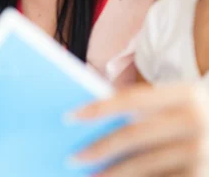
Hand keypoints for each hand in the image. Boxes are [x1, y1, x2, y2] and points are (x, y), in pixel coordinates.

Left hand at [71, 83, 208, 175]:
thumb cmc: (193, 117)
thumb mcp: (178, 104)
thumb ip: (144, 109)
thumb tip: (92, 123)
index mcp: (186, 95)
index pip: (132, 99)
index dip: (98, 108)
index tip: (69, 117)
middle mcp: (196, 122)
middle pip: (134, 135)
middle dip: (99, 148)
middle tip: (73, 157)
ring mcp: (202, 153)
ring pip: (144, 165)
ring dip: (112, 173)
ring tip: (90, 176)